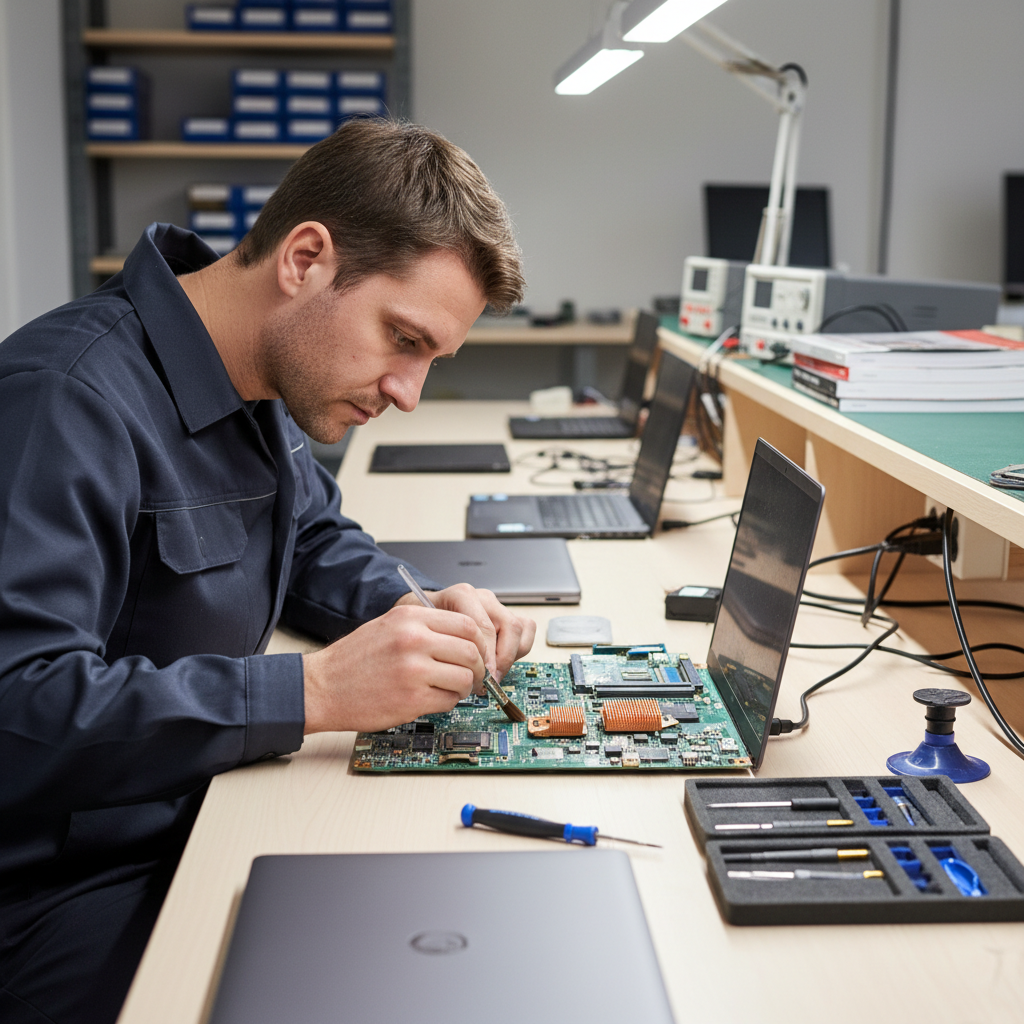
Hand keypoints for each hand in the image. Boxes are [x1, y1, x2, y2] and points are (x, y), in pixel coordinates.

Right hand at [302, 604, 485, 733]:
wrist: (322, 687)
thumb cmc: (353, 660)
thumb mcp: (389, 626)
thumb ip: (425, 627)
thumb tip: (464, 638)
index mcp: (410, 617)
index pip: (466, 624)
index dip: (478, 642)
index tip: (477, 653)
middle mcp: (414, 640)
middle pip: (471, 651)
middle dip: (478, 667)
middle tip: (473, 675)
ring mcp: (414, 670)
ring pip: (465, 678)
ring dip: (464, 687)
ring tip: (451, 689)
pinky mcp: (411, 699)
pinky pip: (449, 700)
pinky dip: (448, 702)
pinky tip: (433, 699)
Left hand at [396, 583, 535, 687]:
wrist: (423, 612)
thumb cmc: (424, 626)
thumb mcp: (424, 635)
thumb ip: (444, 649)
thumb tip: (470, 679)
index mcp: (462, 595)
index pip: (485, 627)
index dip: (487, 656)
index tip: (483, 678)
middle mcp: (482, 598)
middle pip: (510, 626)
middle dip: (502, 659)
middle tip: (490, 680)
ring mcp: (496, 605)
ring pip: (521, 629)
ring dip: (511, 656)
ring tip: (493, 672)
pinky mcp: (506, 615)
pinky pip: (526, 630)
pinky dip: (518, 649)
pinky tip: (498, 661)